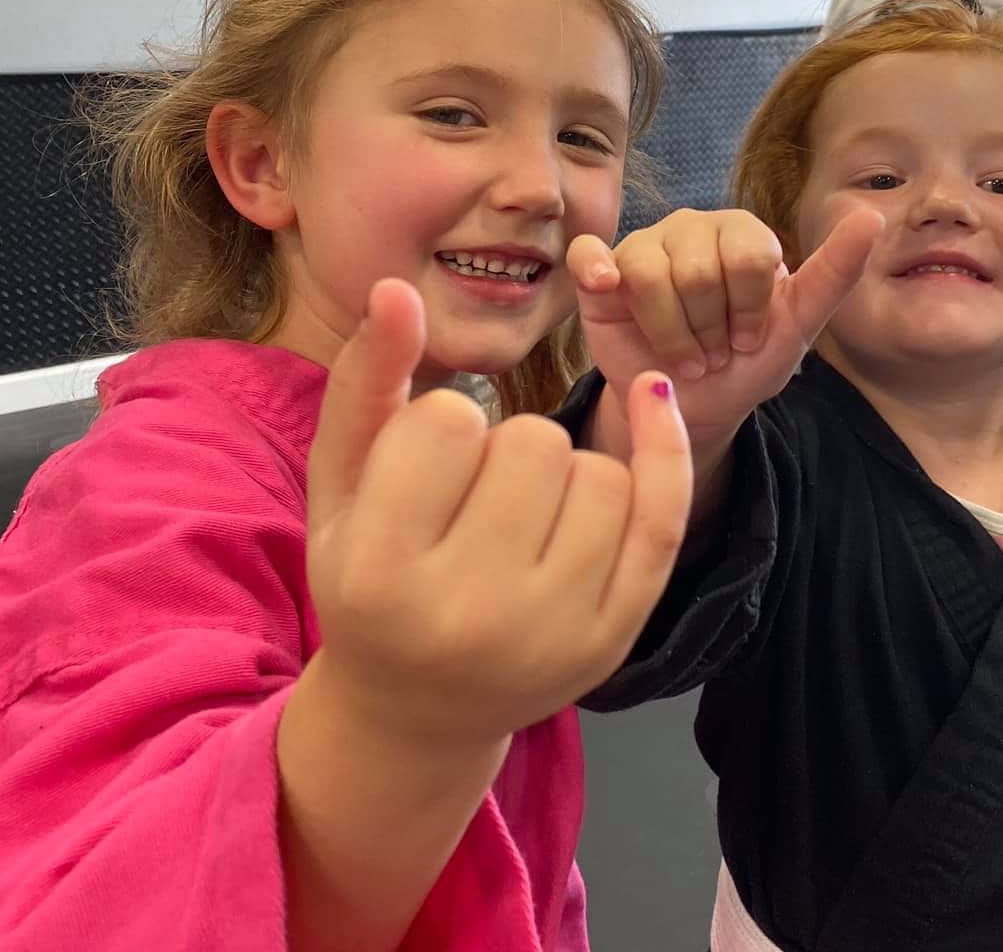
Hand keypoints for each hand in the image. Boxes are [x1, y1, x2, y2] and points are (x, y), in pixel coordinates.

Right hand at [303, 279, 692, 746]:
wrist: (415, 712)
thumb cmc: (368, 580)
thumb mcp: (340, 488)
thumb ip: (363, 385)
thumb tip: (398, 289)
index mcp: (382, 574)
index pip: (449, 421)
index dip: (442, 424)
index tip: (421, 469)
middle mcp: (470, 612)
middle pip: (534, 442)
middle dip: (505, 447)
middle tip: (473, 503)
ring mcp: (553, 632)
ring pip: (598, 472)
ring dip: (565, 472)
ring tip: (519, 518)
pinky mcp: (613, 637)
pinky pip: (660, 516)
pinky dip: (661, 449)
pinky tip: (651, 396)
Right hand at [570, 208, 881, 449]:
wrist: (692, 407)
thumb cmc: (745, 364)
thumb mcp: (798, 326)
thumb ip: (835, 273)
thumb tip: (872, 215)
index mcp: (744, 233)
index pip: (749, 259)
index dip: (749, 313)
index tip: (750, 339)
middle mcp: (694, 228)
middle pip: (699, 271)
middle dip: (710, 330)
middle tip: (713, 351)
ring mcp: (646, 245)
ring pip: (651, 275)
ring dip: (672, 335)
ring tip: (684, 355)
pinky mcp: (601, 270)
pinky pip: (591, 252)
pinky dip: (597, 269)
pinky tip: (609, 288)